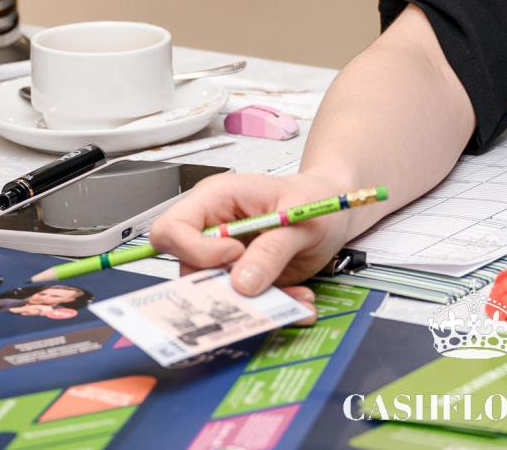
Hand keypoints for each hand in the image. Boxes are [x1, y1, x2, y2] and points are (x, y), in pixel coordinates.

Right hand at [145, 169, 351, 311]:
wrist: (334, 211)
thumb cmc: (313, 198)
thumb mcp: (298, 217)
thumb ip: (272, 249)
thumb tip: (243, 283)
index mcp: (216, 199)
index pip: (172, 229)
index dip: (195, 250)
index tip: (233, 255)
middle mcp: (213, 229)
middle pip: (188, 269)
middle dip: (224, 287)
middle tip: (261, 290)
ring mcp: (226, 258)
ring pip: (217, 294)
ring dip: (255, 303)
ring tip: (294, 297)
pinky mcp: (242, 279)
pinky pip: (244, 303)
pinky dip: (272, 308)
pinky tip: (299, 300)